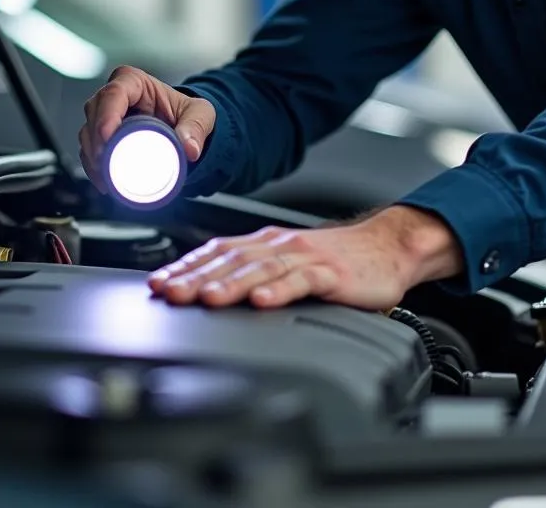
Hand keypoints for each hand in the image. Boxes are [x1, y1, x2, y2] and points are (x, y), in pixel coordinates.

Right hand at [80, 65, 214, 190]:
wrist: (182, 126)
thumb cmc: (187, 111)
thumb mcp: (199, 114)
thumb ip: (196, 128)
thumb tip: (190, 148)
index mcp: (135, 82)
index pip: (113, 93)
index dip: (106, 115)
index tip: (108, 138)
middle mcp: (115, 96)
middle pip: (94, 112)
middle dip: (96, 140)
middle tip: (107, 163)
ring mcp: (106, 116)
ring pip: (88, 132)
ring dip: (92, 156)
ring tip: (106, 176)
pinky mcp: (103, 136)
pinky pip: (89, 150)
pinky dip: (94, 167)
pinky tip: (104, 182)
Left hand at [148, 205, 463, 310]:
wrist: (387, 247)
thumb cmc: (337, 260)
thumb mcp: (288, 262)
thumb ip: (254, 273)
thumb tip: (210, 290)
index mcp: (266, 243)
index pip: (217, 251)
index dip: (186, 266)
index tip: (158, 283)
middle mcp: (280, 245)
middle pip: (232, 260)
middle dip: (196, 277)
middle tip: (168, 293)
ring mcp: (305, 258)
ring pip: (261, 269)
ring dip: (231, 283)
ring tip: (208, 299)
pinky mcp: (332, 273)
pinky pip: (302, 281)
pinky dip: (281, 291)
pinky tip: (264, 302)